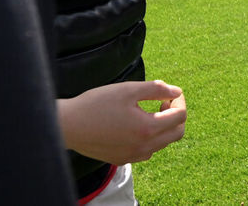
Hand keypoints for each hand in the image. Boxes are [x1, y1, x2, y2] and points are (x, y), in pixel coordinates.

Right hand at [58, 80, 186, 164]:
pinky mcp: (121, 159)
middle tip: (163, 102)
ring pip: (162, 144)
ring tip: (150, 111)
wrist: (67, 125)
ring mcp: (132, 156)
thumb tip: (177, 92)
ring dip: (164, 127)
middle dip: (176, 116)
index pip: (180, 117)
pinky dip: (150, 138)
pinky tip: (137, 125)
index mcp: (147, 129)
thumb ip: (156, 89)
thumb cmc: (96, 104)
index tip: (169, 93)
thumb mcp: (129, 90)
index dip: (180, 102)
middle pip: (176, 134)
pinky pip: (146, 151)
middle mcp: (143, 147)